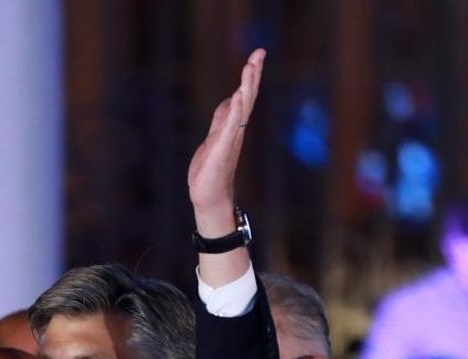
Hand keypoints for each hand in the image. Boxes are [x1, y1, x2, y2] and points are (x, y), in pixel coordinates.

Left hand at [188, 48, 263, 221]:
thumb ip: (222, 119)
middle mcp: (235, 130)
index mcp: (233, 126)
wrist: (208, 197)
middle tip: (259, 53)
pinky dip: (236, 110)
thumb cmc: (211, 171)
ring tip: (250, 67)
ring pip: (242, 108)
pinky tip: (239, 96)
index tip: (258, 54)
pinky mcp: (222, 148)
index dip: (251, 75)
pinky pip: (231, 125)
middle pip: (248, 97)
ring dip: (246, 87)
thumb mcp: (214, 137)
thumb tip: (230, 100)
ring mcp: (230, 138)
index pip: (245, 95)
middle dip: (253, 74)